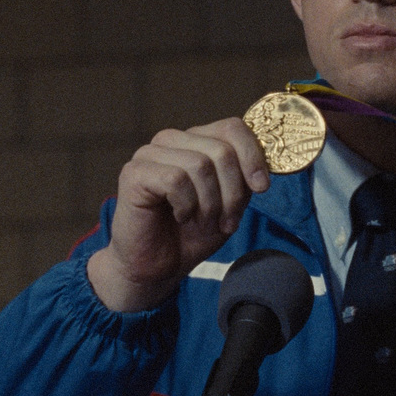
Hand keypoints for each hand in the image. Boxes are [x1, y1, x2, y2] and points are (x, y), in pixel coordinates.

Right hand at [87, 118, 270, 311]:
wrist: (158, 268)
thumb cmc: (191, 235)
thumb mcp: (230, 204)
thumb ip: (243, 178)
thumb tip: (261, 165)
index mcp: (195, 140)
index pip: (231, 128)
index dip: (252, 156)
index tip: (261, 188)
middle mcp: (171, 140)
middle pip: (221, 150)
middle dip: (232, 193)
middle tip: (226, 222)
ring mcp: (149, 154)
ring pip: (200, 165)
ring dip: (210, 204)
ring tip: (203, 223)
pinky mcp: (134, 173)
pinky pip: (175, 179)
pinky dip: (186, 205)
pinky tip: (180, 217)